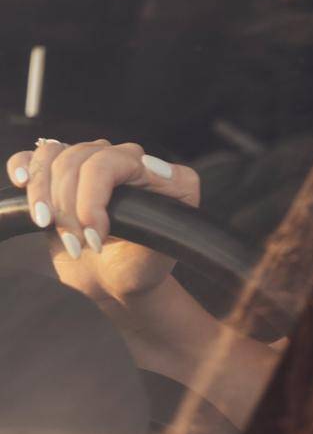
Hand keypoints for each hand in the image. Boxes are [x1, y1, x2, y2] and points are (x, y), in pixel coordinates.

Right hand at [6, 139, 200, 301]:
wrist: (115, 277)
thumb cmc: (141, 264)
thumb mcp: (163, 244)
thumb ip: (169, 211)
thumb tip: (154, 167)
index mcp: (152, 171)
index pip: (107, 164)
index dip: (91, 201)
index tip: (93, 238)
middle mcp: (122, 159)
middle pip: (74, 161)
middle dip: (68, 209)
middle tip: (77, 245)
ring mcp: (90, 163)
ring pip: (51, 156)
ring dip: (43, 196)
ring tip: (49, 227)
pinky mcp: (61, 174)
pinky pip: (34, 155)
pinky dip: (23, 166)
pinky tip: (22, 183)